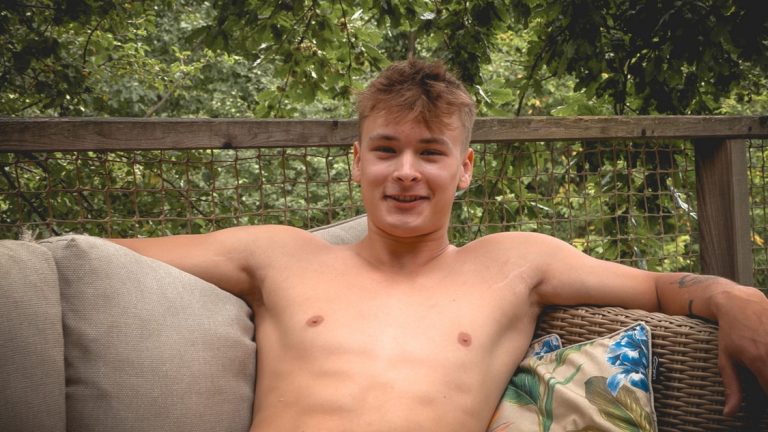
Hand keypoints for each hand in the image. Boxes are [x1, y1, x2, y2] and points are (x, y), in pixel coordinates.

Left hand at [714, 288, 767, 415]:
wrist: (740, 303)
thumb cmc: (729, 332)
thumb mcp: (725, 359)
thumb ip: (731, 387)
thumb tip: (729, 413)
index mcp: (760, 361)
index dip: (767, 398)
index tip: (762, 394)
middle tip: (760, 375)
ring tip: (761, 361)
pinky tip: (764, 351)